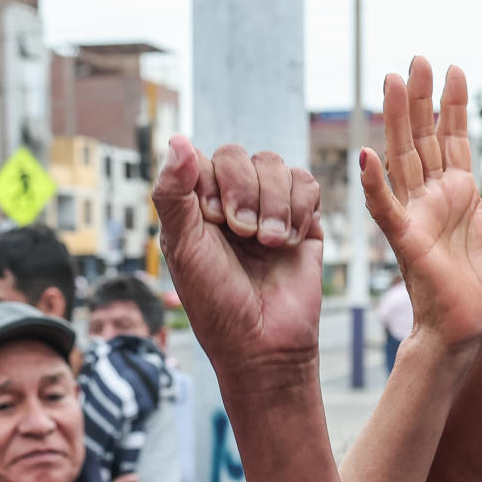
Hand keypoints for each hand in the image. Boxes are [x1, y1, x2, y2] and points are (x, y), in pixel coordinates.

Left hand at [152, 135, 322, 375]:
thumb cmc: (215, 301)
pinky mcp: (303, 221)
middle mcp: (231, 203)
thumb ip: (173, 193)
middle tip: (242, 233)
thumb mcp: (182, 246)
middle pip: (240, 156)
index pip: (204, 159)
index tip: (212, 219)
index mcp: (195, 207)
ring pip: (276, 165)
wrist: (263, 342)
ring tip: (268, 243)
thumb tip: (176, 138)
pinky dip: (299, 210)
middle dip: (243, 191)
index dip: (211, 180)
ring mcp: (268, 209)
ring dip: (272, 204)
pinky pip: (307, 183)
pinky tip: (288, 242)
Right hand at [362, 60, 481, 349]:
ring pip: (402, 159)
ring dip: (396, 121)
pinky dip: (374, 183)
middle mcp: (433, 200)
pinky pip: (385, 208)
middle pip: (423, 139)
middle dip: (420, 99)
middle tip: (415, 60)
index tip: (454, 70)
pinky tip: (365, 153)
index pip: (453, 140)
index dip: (453, 106)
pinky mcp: (406, 240)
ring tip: (392, 82)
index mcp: (458, 195)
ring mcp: (416, 217)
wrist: (472, 331)